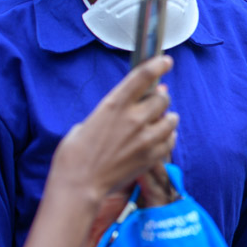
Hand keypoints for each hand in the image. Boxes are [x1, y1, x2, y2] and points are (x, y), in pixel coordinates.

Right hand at [51, 56, 178, 202]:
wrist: (79, 185)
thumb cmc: (75, 154)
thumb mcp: (89, 122)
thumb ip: (112, 112)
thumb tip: (127, 108)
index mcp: (114, 105)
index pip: (142, 76)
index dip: (157, 65)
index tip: (165, 61)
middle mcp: (134, 119)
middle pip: (163, 98)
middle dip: (160, 97)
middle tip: (156, 99)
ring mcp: (145, 139)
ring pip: (171, 119)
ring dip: (167, 118)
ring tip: (160, 121)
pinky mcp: (152, 157)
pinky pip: (171, 140)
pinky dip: (168, 137)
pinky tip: (160, 138)